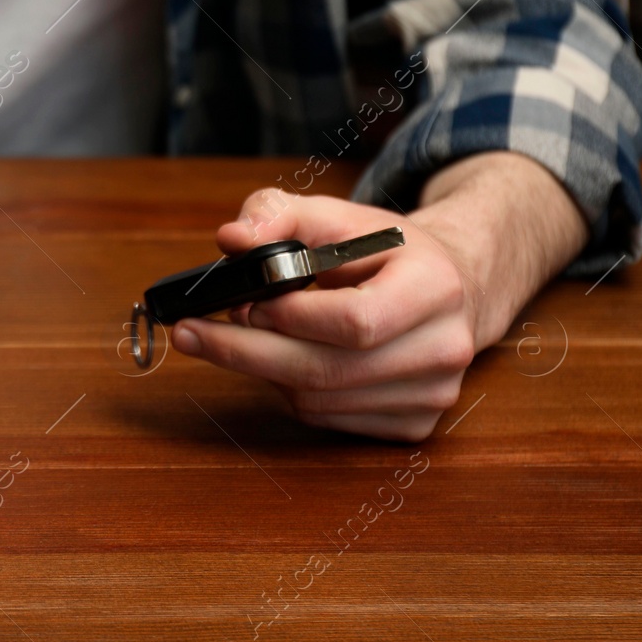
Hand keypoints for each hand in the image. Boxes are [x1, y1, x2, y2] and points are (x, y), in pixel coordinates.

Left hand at [170, 153, 584, 441]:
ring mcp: (433, 395)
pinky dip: (292, 393)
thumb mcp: (336, 216)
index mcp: (434, 287)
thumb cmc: (383, 250)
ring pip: (318, 402)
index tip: (239, 301)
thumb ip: (278, 215)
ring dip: (265, 372)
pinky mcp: (414, 426)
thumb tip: (230, 239)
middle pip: (327, 371)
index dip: (289, 317)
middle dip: (246, 352)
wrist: (449, 287)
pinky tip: (283, 360)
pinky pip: (329, 421)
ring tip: (242, 336)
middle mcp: (444, 349)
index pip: (354, 321)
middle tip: (192, 333)